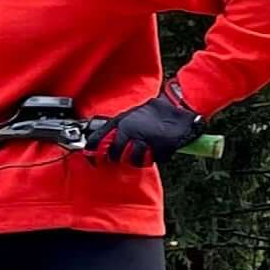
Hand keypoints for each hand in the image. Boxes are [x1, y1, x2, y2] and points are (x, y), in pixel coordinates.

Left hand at [85, 89, 203, 168]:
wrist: (177, 108)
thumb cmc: (153, 112)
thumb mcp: (129, 115)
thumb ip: (116, 128)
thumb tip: (101, 141)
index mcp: (120, 123)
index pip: (96, 141)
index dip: (92, 153)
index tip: (93, 159)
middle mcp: (129, 132)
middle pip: (114, 155)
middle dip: (117, 158)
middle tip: (122, 157)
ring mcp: (145, 141)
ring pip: (133, 161)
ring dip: (137, 159)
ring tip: (144, 152)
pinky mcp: (159, 149)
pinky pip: (152, 160)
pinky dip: (154, 157)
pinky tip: (156, 149)